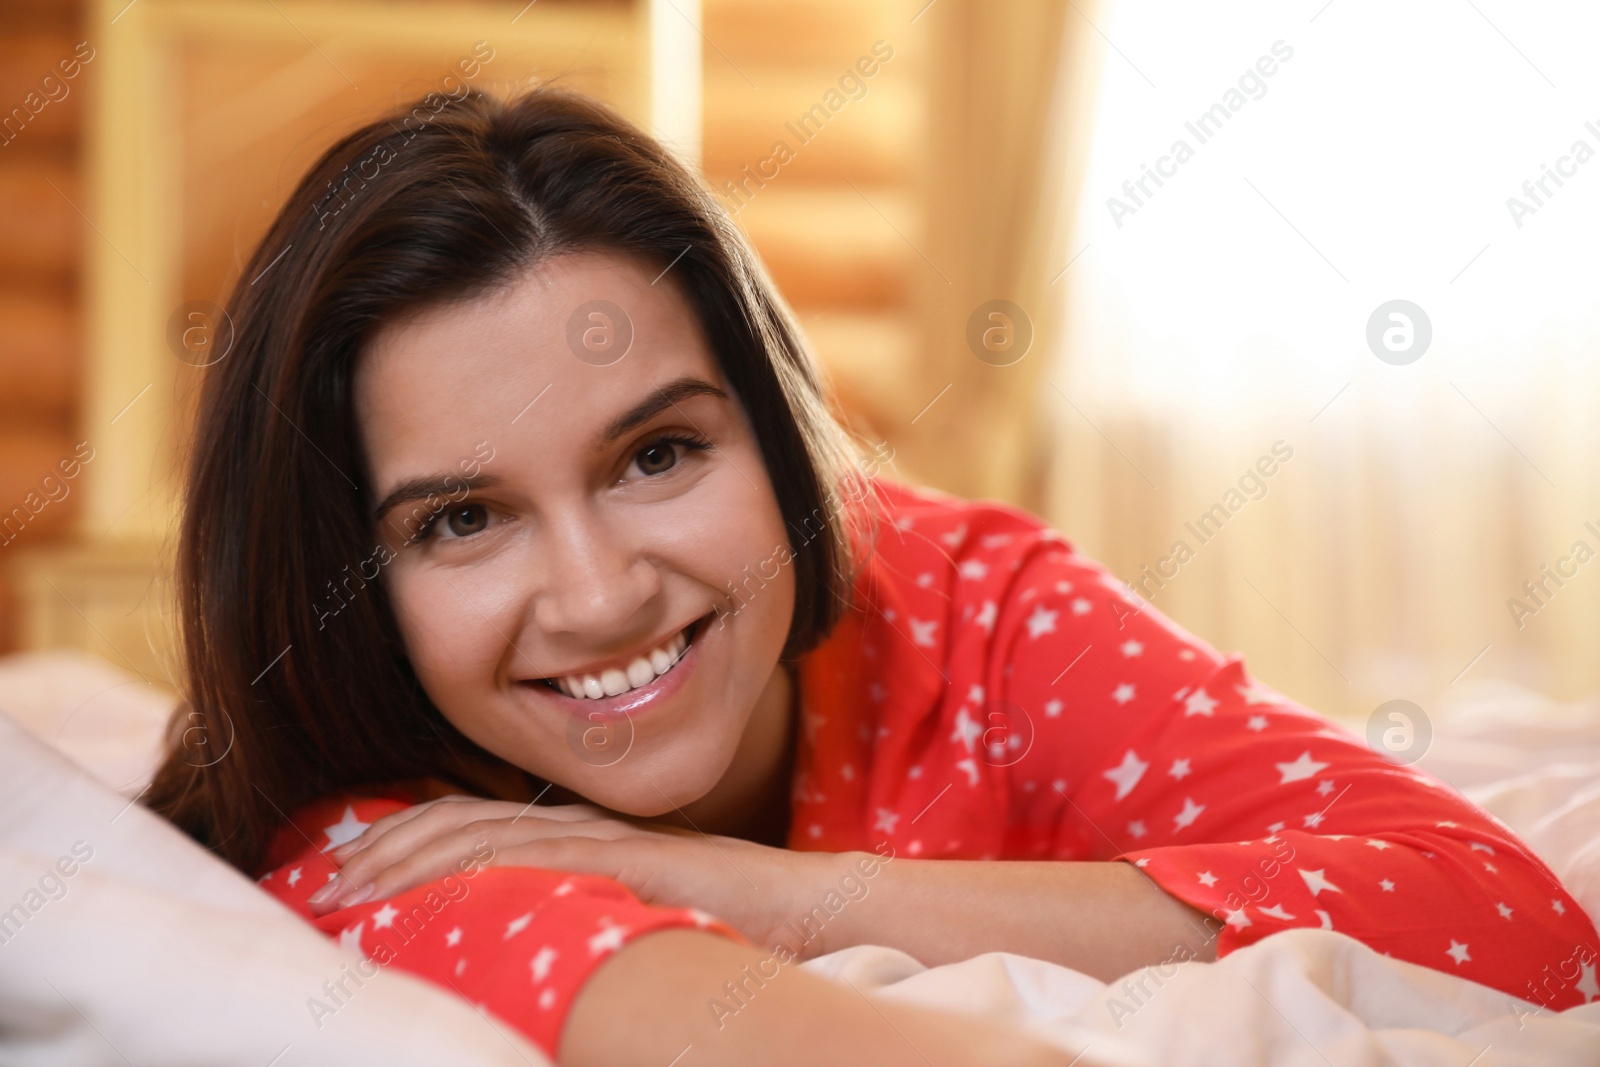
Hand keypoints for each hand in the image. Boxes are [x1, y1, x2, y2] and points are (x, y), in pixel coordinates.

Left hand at [307, 795, 832, 952]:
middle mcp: (582, 826)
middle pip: (464, 821)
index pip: (474, 823)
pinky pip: (544, 859)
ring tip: (355, 889)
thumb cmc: (728, 919)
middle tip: (327, 882)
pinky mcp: (632, 860)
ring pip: (490, 834)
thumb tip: (517, 955)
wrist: (809, 906)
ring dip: (413, 859)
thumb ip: (578, 918)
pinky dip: (484, 871)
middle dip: (388, 847)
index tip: (348, 876)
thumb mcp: (631, 918)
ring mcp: (605, 839)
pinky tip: (440, 890)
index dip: (406, 841)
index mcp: (577, 837)